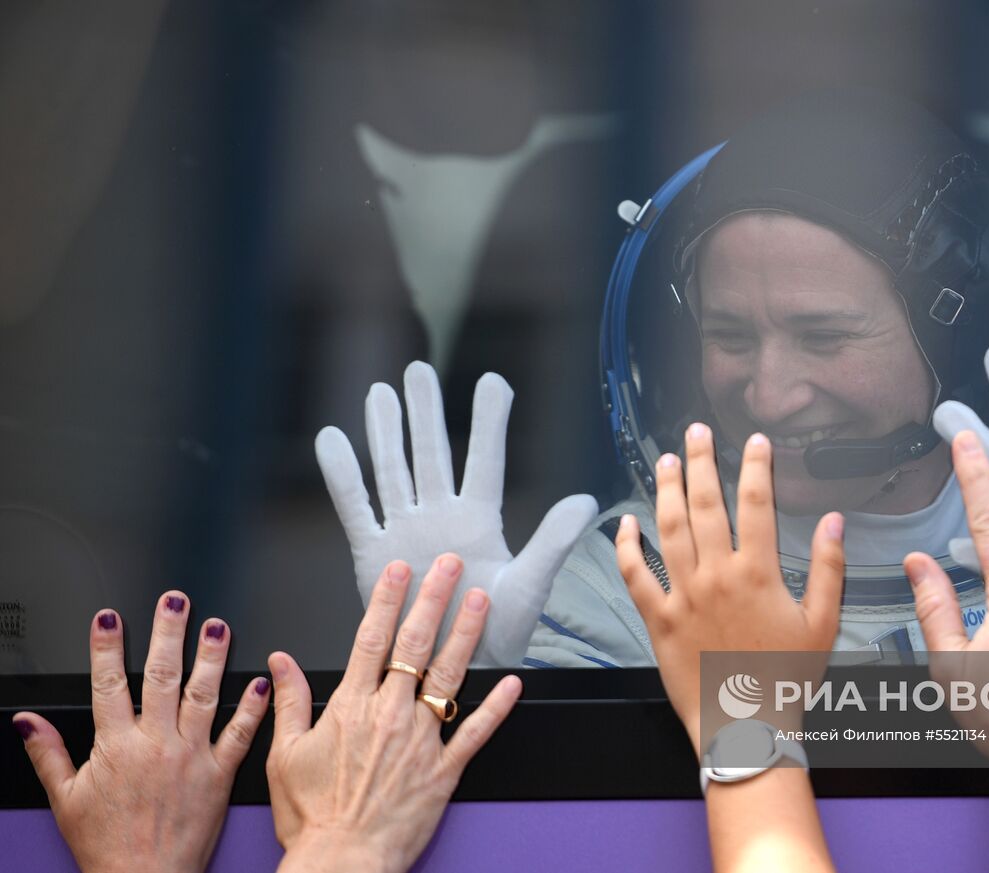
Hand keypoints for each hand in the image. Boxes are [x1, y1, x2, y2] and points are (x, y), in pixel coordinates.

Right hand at [13, 594, 269, 872]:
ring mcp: (191, 757)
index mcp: (116, 747)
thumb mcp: (66, 799)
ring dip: (212, 657)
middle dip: (168, 634)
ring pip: (204, 695)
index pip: (108, 684)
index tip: (110, 618)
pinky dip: (252, 707)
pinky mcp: (220, 775)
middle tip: (176, 601)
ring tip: (218, 625)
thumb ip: (48, 754)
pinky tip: (261, 681)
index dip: (107, 647)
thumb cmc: (107, 846)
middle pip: (162, 677)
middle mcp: (156, 745)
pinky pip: (240, 734)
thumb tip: (27, 721)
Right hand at [268, 555, 520, 872]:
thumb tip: (280, 661)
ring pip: (448, 676)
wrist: (340, 862)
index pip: (371, 639)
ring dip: (466, 634)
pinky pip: (476, 732)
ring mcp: (420, 741)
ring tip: (480, 601)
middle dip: (432, 599)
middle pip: (414, 645)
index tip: (400, 569)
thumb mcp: (284, 755)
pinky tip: (513, 681)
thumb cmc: (311, 817)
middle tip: (449, 565)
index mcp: (350, 707)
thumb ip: (289, 701)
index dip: (387, 599)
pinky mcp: (444, 770)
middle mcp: (389, 715)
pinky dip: (496, 706)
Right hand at [316, 363, 597, 666]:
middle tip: (417, 371)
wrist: (454, 668)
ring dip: (385, 432)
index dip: (488, 421)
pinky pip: (355, 507)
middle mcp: (441, 516)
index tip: (494, 382)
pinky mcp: (374, 553)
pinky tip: (332, 439)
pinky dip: (343, 475)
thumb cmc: (499, 631)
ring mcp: (406, 531)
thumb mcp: (531, 584)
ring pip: (392, 470)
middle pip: (430, 453)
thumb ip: (552, 541)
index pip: (485, 460)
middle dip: (424, 412)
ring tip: (380, 392)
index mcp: (481, 520)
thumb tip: (586, 501)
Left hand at [614, 424, 845, 755]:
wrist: (746, 728)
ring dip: (665, 490)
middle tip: (696, 432)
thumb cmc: (786, 679)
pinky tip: (625, 524)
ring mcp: (682, 596)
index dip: (756, 465)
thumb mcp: (823, 624)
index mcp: (758, 574)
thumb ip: (830, 569)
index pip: (756, 503)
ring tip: (665, 461)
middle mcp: (716, 576)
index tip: (755, 441)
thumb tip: (834, 522)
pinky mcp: (657, 619)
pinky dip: (627, 547)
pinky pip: (635, 575)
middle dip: (701, 461)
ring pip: (668, 529)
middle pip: (705, 504)